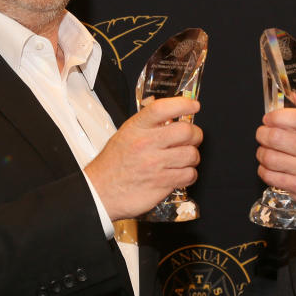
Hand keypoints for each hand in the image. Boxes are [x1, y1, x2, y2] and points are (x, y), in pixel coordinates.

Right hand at [85, 97, 202, 220]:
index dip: (183, 103)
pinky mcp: (161, 183)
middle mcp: (146, 144)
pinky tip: (181, 173)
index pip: (162, 108)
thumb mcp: (126, 134)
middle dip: (195, 135)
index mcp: (136, 128)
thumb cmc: (113, 164)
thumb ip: (148, 125)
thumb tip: (173, 116)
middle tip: (192, 138)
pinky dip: (189, 175)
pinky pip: (188, 175)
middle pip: (186, 131)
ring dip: (192, 157)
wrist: (99, 192)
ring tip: (184, 159)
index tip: (194, 105)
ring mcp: (154, 165)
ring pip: (191, 154)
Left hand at [255, 107, 295, 219]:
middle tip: (263, 133)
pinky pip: (270, 176)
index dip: (275, 116)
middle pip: (276, 137)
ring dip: (261, 152)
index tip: (269, 118)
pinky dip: (264, 170)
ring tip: (266, 150)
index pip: (295, 118)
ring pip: (269, 157)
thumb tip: (294, 97)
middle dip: (262, 133)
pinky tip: (270, 166)